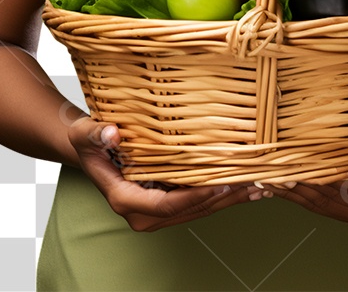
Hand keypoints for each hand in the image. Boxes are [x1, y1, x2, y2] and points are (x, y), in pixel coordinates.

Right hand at [67, 117, 252, 231]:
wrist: (89, 149)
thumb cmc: (89, 141)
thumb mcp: (86, 133)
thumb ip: (97, 134)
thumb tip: (111, 134)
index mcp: (125, 199)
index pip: (167, 204)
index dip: (197, 195)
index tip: (223, 183)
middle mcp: (142, 213)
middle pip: (190, 210)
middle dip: (224, 198)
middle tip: (256, 183)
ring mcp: (155, 212)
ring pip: (199, 209)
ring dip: (229, 199)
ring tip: (261, 185)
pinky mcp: (166, 204)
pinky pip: (198, 203)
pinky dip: (222, 195)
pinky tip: (245, 185)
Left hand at [263, 129, 347, 224]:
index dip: (323, 177)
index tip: (298, 166)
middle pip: (329, 198)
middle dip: (298, 185)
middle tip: (269, 171)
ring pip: (319, 205)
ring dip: (291, 193)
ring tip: (263, 178)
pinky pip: (318, 206)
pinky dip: (296, 195)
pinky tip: (275, 186)